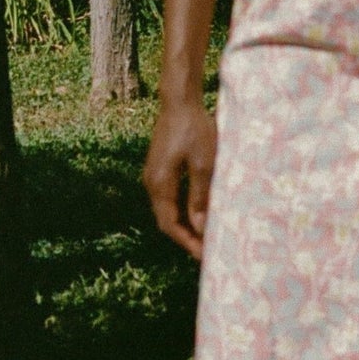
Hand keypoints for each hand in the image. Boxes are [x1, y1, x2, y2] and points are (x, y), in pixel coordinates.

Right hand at [142, 98, 216, 258]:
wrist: (180, 102)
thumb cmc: (194, 130)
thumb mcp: (204, 165)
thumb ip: (200, 198)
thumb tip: (200, 228)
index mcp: (160, 184)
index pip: (170, 225)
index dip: (187, 243)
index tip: (204, 256)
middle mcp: (151, 183)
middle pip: (166, 221)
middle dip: (185, 239)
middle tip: (207, 253)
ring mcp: (153, 176)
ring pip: (167, 211)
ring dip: (184, 226)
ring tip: (204, 238)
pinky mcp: (159, 169)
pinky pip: (168, 199)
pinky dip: (182, 212)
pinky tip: (197, 215)